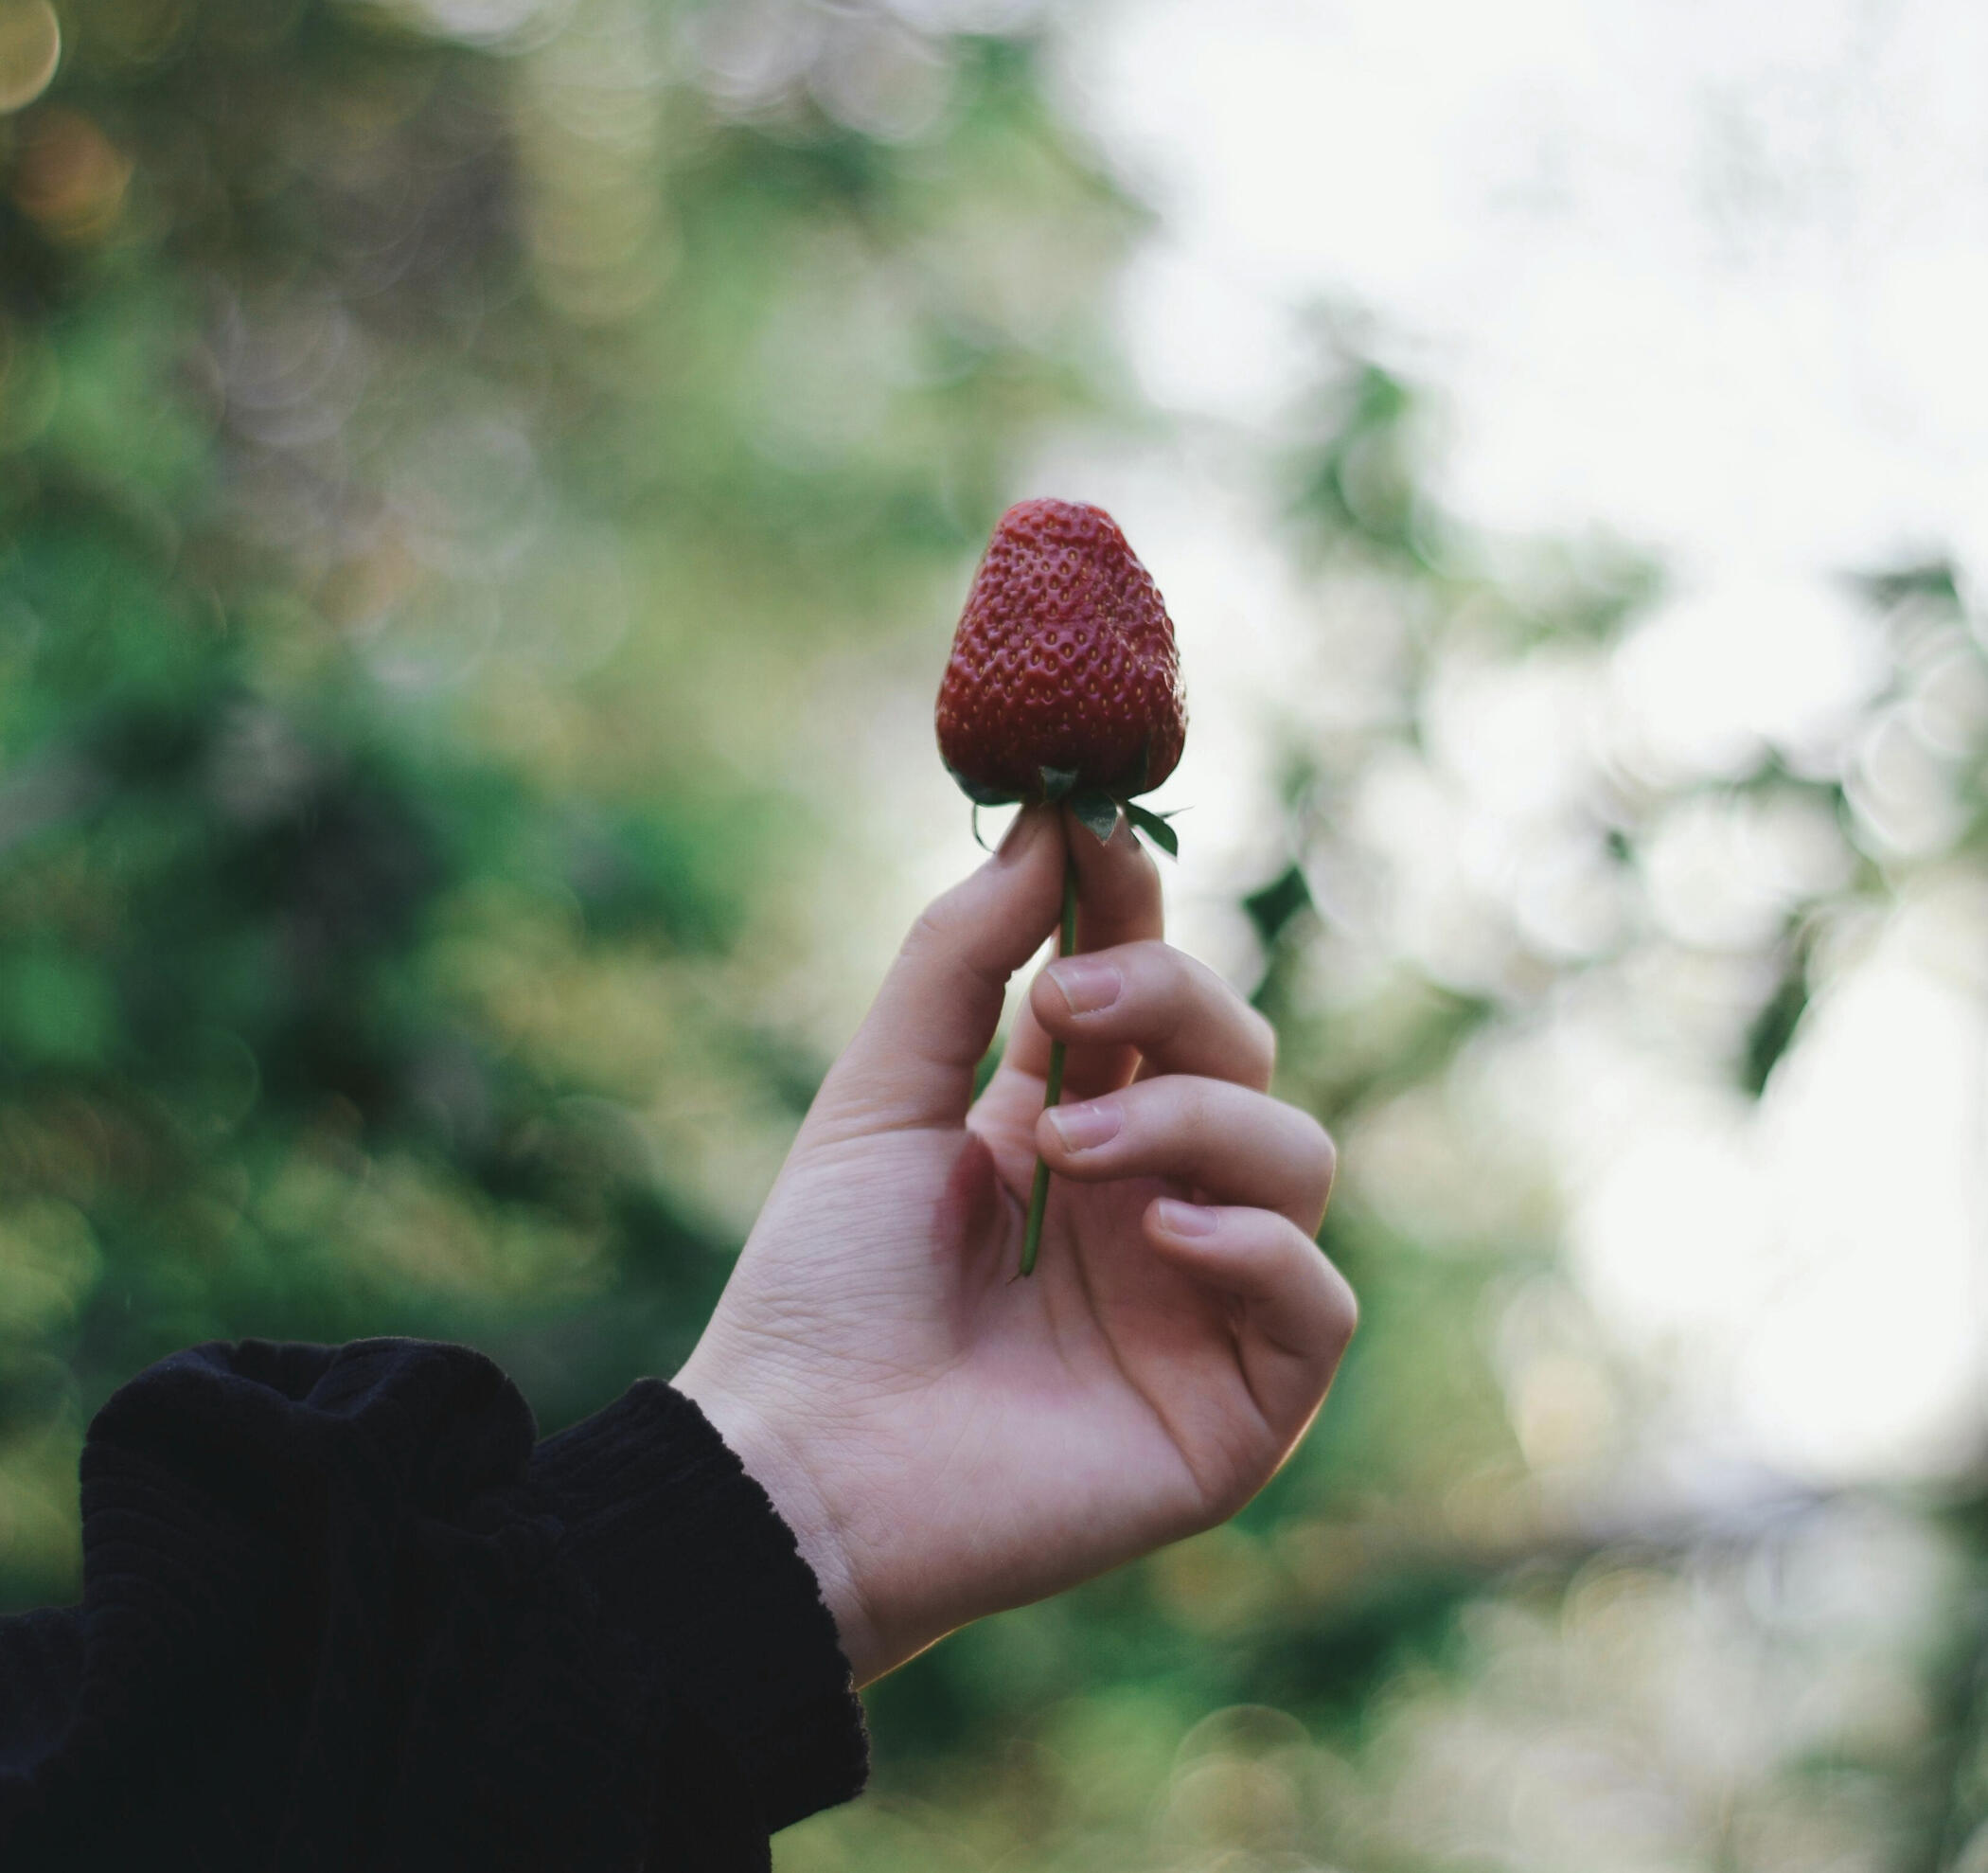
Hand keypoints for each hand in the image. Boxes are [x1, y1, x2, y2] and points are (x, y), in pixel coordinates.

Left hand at [674, 806, 1352, 1686]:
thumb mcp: (880, 1098)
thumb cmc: (824, 1291)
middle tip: (1063, 1003)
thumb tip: (1042, 823)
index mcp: (1073, 1132)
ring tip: (1066, 1153)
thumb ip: (959, 962)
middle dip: (1171, 1000)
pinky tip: (1161, 1234)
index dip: (1141, 915)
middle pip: (1242, 1056)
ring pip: (1298, 1158)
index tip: (1097, 838)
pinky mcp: (1235, 1409)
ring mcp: (1200, 1305)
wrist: (800, 1471)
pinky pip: (1317, 1300)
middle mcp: (1153, 1205)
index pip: (1154, 1001)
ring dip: (1193, 1122)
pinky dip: (1260, 1246)